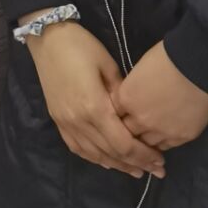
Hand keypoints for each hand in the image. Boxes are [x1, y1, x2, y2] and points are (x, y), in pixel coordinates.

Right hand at [25, 20, 164, 177]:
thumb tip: (134, 114)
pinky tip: (107, 161)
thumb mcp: (108, 65)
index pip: (123, 143)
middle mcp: (79, 122)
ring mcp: (66, 124)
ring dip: (117, 165)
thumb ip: (122, 94)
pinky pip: (78, 148)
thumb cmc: (81, 46)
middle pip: (111, 153)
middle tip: (156, 170)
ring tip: (136, 170)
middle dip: (135, 164)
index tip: (160, 160)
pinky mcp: (57, 121)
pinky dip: (95, 158)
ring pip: (94, 155)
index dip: (143, 155)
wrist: (47, 38)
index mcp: (94, 108)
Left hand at [118, 41, 207, 151]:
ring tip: (152, 135)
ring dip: (147, 140)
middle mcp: (140, 120)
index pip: (115, 115)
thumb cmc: (166, 57)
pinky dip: (164, 142)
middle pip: (128, 133)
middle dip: (131, 130)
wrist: (197, 64)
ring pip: (147, 144)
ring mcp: (161, 131)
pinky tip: (165, 137)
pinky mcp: (181, 137)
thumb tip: (134, 98)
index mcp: (126, 99)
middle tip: (137, 126)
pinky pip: (167, 146)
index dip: (120, 115)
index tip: (125, 113)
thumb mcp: (140, 69)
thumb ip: (133, 89)